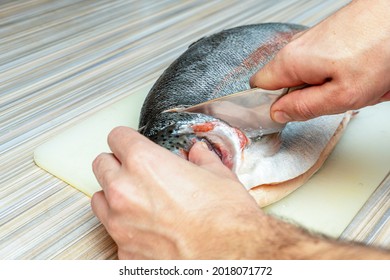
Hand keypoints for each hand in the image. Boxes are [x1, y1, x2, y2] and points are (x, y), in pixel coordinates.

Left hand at [91, 127, 263, 258]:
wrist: (232, 259)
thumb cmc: (226, 219)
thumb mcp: (218, 175)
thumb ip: (201, 159)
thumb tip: (197, 153)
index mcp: (145, 164)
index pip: (117, 137)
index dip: (128, 139)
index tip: (133, 145)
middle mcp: (125, 191)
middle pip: (101, 164)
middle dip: (117, 164)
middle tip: (137, 171)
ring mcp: (120, 224)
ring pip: (99, 198)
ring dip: (114, 195)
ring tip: (139, 200)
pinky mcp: (124, 251)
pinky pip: (114, 231)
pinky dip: (127, 227)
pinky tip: (150, 228)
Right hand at [250, 0, 389, 122]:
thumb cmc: (380, 49)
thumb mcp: (341, 96)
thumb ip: (304, 108)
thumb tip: (279, 114)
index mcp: (290, 61)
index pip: (258, 89)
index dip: (269, 106)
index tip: (287, 115)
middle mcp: (296, 47)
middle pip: (285, 84)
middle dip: (307, 97)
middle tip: (331, 99)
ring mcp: (311, 40)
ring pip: (307, 76)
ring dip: (327, 87)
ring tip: (350, 83)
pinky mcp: (327, 37)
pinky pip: (323, 65)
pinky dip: (339, 74)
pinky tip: (357, 72)